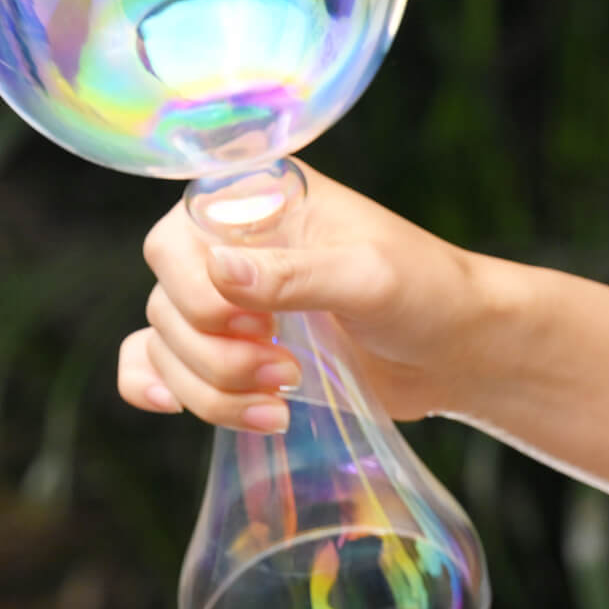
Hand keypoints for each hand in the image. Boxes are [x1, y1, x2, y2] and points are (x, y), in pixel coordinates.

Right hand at [118, 161, 519, 431]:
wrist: (455, 348)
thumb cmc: (424, 291)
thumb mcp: (370, 275)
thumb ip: (296, 274)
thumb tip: (219, 274)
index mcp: (255, 201)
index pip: (175, 241)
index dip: (200, 293)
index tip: (260, 324)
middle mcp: (227, 244)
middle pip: (166, 302)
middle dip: (216, 355)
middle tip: (286, 372)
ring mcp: (224, 299)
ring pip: (164, 343)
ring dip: (208, 388)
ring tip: (275, 408)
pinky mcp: (227, 348)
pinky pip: (156, 361)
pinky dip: (153, 384)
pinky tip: (167, 406)